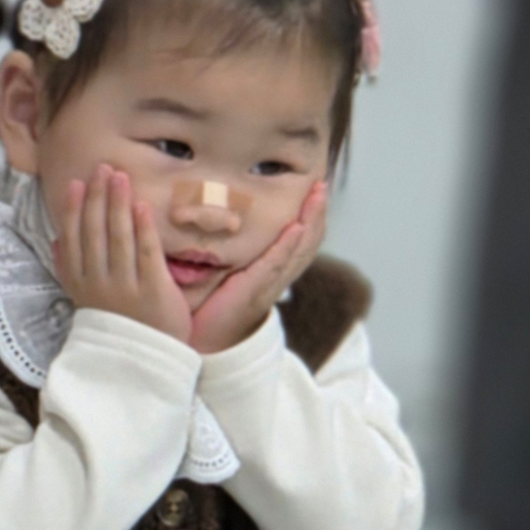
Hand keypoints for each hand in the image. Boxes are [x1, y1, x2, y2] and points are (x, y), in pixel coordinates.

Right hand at [53, 164, 191, 342]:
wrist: (144, 364)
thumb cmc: (118, 328)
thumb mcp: (86, 301)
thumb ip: (71, 271)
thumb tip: (57, 239)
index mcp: (81, 286)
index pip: (74, 240)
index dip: (75, 210)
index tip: (77, 184)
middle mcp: (99, 284)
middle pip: (96, 233)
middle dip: (98, 198)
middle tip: (104, 169)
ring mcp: (125, 287)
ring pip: (119, 237)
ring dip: (118, 204)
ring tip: (121, 177)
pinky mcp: (153, 290)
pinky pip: (146, 253)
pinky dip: (143, 228)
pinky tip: (142, 206)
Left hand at [189, 181, 328, 353]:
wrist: (206, 343)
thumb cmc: (214, 309)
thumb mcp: (229, 274)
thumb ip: (232, 252)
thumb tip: (223, 222)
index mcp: (273, 272)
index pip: (300, 242)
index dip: (311, 217)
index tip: (315, 191)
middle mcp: (277, 277)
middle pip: (308, 242)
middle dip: (317, 213)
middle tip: (323, 185)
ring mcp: (269, 284)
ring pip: (299, 250)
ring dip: (311, 221)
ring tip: (318, 196)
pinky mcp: (255, 290)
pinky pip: (276, 265)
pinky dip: (289, 246)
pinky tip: (296, 227)